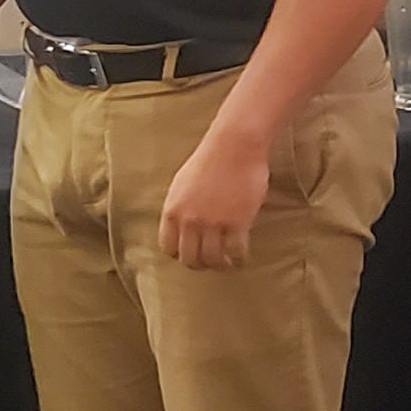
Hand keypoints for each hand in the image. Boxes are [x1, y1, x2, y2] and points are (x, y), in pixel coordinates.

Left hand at [159, 125, 271, 268]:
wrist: (235, 145)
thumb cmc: (212, 159)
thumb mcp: (183, 184)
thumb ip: (181, 207)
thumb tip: (183, 226)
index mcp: (173, 211)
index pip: (168, 247)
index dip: (180, 254)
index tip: (192, 254)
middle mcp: (190, 221)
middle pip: (190, 258)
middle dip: (200, 265)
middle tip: (211, 263)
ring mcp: (213, 223)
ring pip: (212, 259)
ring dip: (220, 265)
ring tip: (228, 263)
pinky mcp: (237, 223)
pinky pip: (235, 252)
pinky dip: (239, 259)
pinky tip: (242, 258)